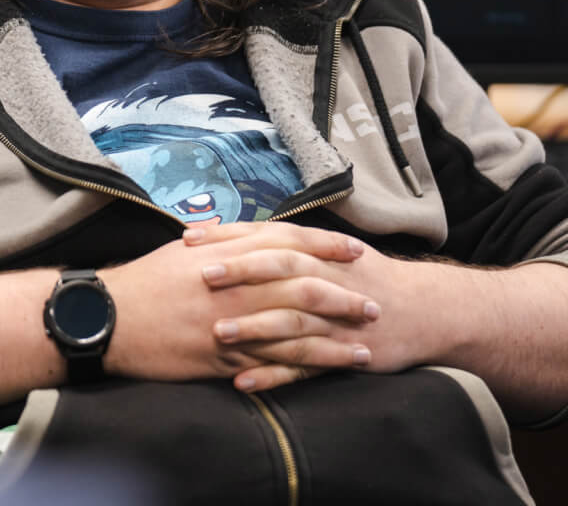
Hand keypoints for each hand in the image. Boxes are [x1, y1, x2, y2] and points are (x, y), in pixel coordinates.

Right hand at [100, 222, 378, 385]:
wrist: (111, 317)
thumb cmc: (146, 280)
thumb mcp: (183, 250)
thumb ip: (222, 241)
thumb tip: (250, 235)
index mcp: (227, 252)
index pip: (287, 242)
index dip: (325, 245)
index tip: (355, 250)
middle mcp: (236, 286)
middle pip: (303, 285)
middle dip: (343, 293)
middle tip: (374, 301)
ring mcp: (233, 323)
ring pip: (297, 328)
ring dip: (336, 335)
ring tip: (366, 342)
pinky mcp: (226, 358)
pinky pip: (276, 363)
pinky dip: (308, 366)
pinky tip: (331, 369)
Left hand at [187, 222, 425, 392]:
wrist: (425, 309)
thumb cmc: (363, 276)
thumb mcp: (327, 250)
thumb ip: (282, 243)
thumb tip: (229, 233)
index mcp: (316, 250)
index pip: (267, 235)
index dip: (228, 235)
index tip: (189, 238)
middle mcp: (325, 277)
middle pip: (279, 269)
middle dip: (240, 271)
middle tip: (200, 276)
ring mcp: (334, 317)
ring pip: (290, 319)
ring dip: (253, 327)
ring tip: (216, 334)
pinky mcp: (342, 353)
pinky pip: (304, 366)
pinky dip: (274, 375)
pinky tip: (243, 382)